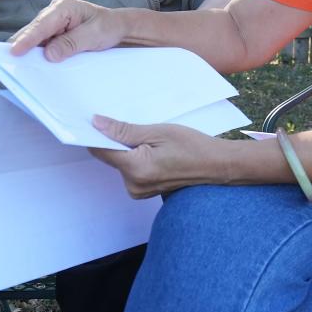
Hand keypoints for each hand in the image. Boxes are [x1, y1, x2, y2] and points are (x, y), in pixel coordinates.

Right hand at [9, 0, 123, 60]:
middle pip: (33, 31)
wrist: (118, 28)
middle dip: (23, 46)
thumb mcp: (93, 35)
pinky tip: (34, 65)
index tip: (15, 51)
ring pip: (35, 39)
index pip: (41, 25)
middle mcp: (53, 13)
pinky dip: (38, 55)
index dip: (27, 39)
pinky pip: (42, 45)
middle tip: (10, 62)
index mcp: (63, 7)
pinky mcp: (53, 35)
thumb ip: (71, 43)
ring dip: (30, 52)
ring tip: (20, 67)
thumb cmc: (108, 26)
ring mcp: (52, 24)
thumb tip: (49, 54)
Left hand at [88, 116, 221, 197]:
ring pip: (119, 162)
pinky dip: (135, 158)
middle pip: (110, 156)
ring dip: (128, 149)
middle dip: (118, 141)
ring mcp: (138, 191)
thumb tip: (96, 123)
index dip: (96, 134)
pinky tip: (154, 151)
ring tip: (152, 141)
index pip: (101, 150)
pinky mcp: (142, 191)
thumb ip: (124, 131)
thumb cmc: (192, 146)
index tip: (97, 119)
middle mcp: (133, 185)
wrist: (215, 165)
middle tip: (139, 129)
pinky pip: (129, 169)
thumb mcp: (157, 132)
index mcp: (135, 169)